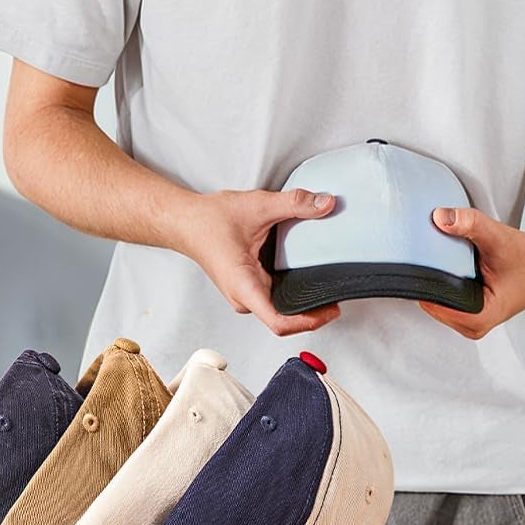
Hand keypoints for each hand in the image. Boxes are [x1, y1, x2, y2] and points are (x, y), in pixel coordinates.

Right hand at [179, 187, 341, 337]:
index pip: (279, 322)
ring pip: (282, 309)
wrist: (185, 221)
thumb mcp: (258, 206)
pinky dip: (296, 291)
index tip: (332, 310)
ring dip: (305, 301)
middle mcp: (245, 298)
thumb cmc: (209, 220)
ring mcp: (247, 295)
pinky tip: (311, 278)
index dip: (310, 321)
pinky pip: (277, 297)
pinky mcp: (250, 287)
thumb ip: (294, 203)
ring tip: (330, 286)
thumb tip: (326, 203)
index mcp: (244, 286)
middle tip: (340, 293)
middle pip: (286, 319)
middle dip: (314, 311)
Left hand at [418, 206, 524, 340]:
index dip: (426, 283)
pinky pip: (443, 301)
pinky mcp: (468, 314)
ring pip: (436, 304)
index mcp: (483, 315)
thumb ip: (470, 223)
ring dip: (434, 282)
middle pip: (433, 306)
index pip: (439, 307)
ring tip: (440, 260)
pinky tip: (446, 268)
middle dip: (429, 281)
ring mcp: (471, 322)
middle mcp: (475, 325)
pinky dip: (441, 284)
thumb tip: (440, 217)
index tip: (418, 262)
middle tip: (428, 256)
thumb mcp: (498, 236)